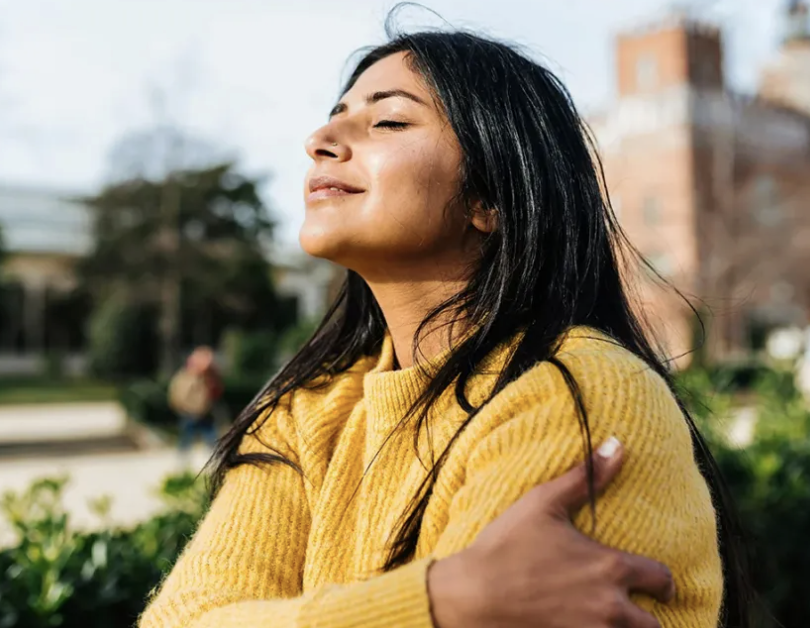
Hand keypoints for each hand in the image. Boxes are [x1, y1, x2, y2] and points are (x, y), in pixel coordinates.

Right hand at [428, 437, 673, 627]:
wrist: (471, 596)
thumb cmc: (505, 547)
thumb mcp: (543, 503)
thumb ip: (586, 477)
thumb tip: (618, 444)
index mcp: (609, 568)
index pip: (661, 579)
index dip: (664, 582)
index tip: (660, 587)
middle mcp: (609, 608)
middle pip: (654, 626)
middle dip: (650, 618)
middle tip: (640, 613)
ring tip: (616, 625)